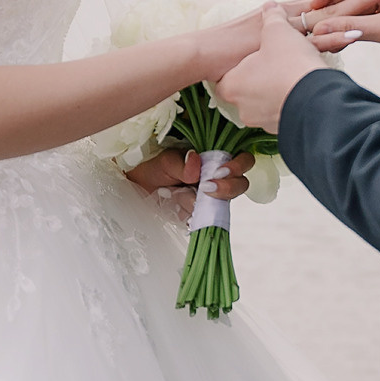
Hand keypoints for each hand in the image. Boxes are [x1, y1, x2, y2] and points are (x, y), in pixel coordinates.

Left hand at [124, 148, 251, 219]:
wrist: (136, 186)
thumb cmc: (154, 168)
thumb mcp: (165, 160)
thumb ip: (182, 162)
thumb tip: (195, 163)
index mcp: (215, 160)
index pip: (242, 160)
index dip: (238, 165)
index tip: (220, 171)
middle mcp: (217, 179)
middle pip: (241, 184)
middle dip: (228, 187)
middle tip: (206, 188)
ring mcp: (210, 199)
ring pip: (223, 205)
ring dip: (204, 202)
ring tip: (182, 196)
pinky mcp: (199, 216)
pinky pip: (205, 220)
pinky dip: (193, 215)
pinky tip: (179, 207)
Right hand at [189, 0, 356, 79]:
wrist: (202, 55)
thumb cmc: (222, 57)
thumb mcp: (253, 50)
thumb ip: (269, 50)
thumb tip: (280, 61)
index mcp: (281, 16)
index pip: (318, 4)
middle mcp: (286, 15)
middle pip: (329, 3)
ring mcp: (284, 25)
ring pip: (327, 14)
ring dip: (355, 6)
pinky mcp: (280, 39)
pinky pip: (313, 38)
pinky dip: (336, 34)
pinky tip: (357, 31)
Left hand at [212, 4, 328, 135]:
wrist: (318, 99)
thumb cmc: (291, 65)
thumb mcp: (278, 31)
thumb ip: (272, 17)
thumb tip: (271, 8)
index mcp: (232, 85)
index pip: (226, 74)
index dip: (241, 62)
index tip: (254, 55)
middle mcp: (242, 107)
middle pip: (247, 87)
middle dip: (261, 75)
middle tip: (276, 61)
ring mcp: (262, 122)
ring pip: (265, 101)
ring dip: (276, 88)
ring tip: (293, 72)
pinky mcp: (282, 130)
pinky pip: (283, 112)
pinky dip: (290, 100)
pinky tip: (302, 87)